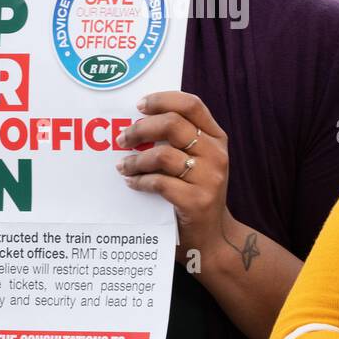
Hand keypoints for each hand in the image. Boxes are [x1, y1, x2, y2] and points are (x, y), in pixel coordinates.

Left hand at [114, 91, 229, 262]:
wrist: (213, 238)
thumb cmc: (196, 194)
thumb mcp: (199, 162)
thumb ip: (180, 140)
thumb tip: (137, 121)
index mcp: (216, 138)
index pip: (191, 104)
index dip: (162, 100)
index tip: (139, 105)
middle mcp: (216, 154)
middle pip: (172, 124)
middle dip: (140, 129)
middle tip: (122, 138)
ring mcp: (209, 178)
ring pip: (162, 155)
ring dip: (135, 160)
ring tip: (122, 166)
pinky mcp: (197, 201)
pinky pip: (159, 183)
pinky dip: (140, 181)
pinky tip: (132, 183)